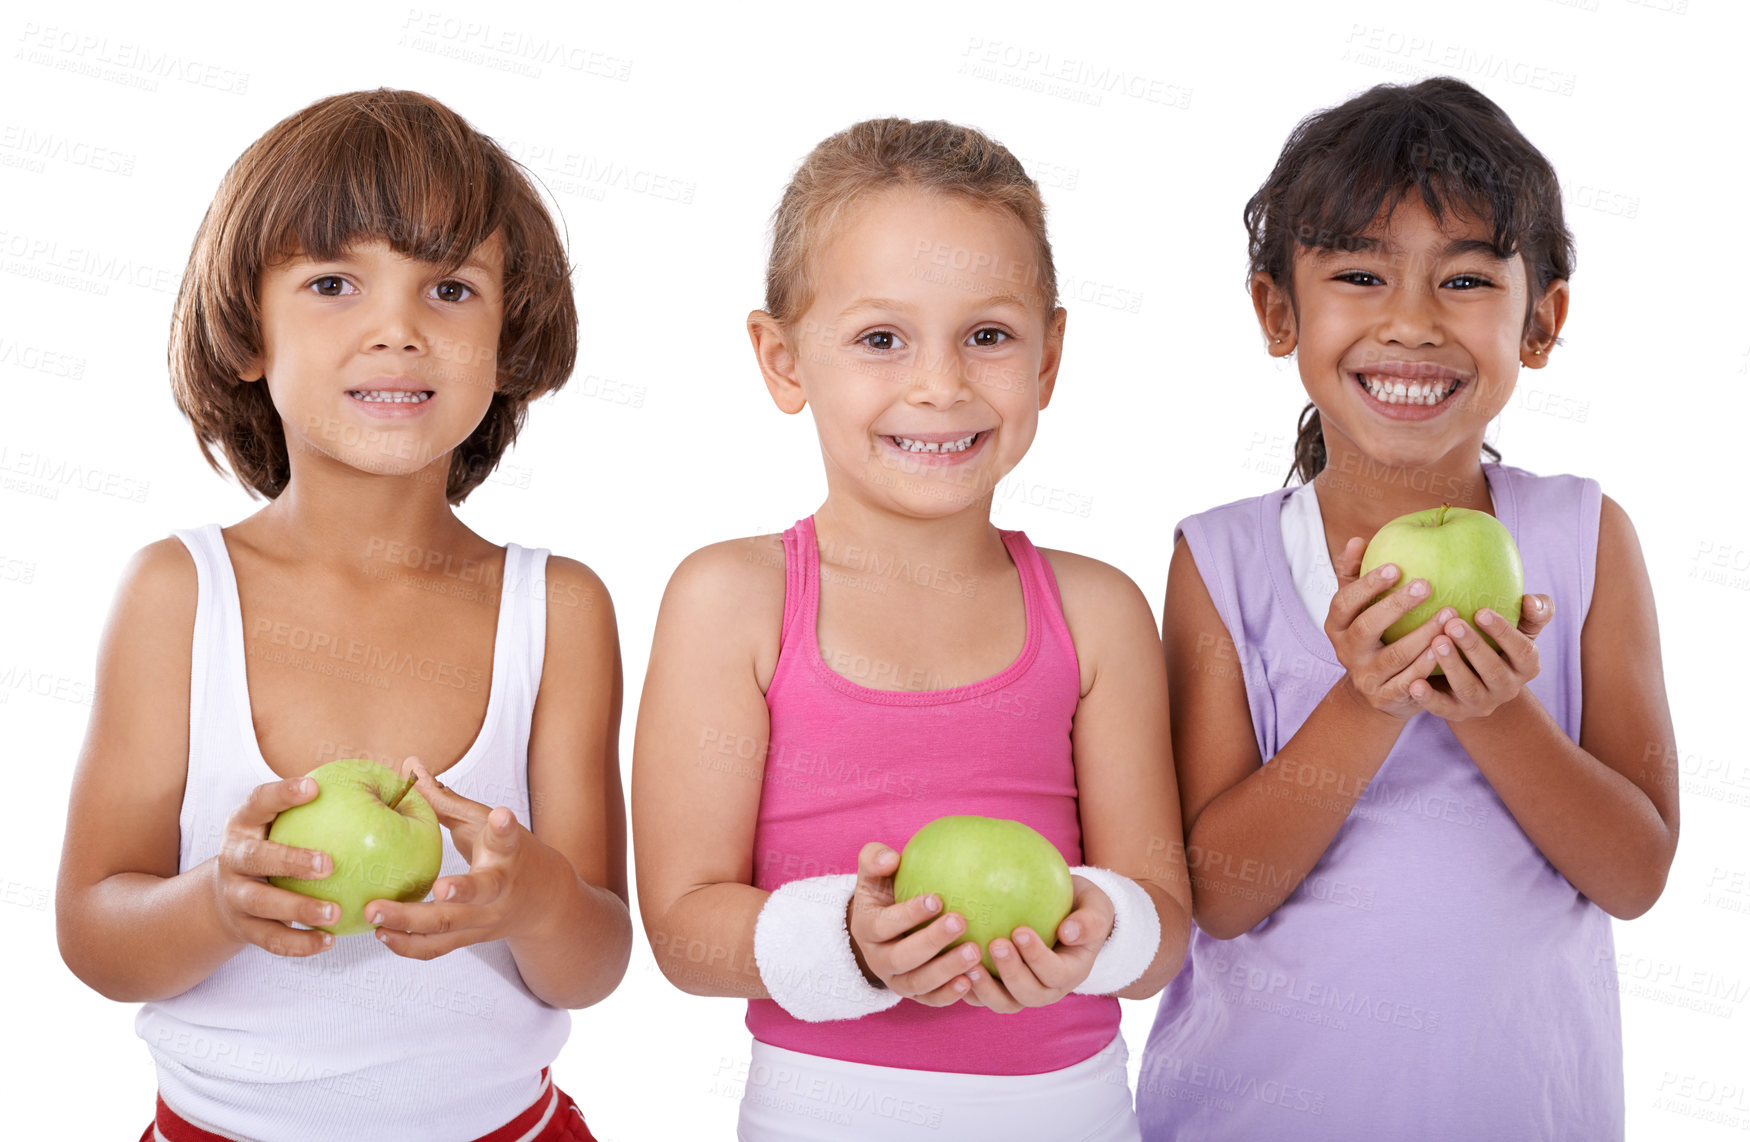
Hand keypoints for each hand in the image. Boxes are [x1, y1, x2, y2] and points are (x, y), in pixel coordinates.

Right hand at [210, 776, 336, 956]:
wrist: (227, 895)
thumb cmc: (276, 845)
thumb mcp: (286, 822)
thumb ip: (325, 805)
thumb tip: (393, 785)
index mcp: (245, 823)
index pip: (259, 801)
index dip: (282, 794)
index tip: (313, 787)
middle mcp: (234, 857)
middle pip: (255, 857)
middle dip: (289, 860)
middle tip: (328, 864)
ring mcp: (235, 894)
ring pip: (261, 903)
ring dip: (298, 909)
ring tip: (334, 913)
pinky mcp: (244, 928)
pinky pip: (272, 939)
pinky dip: (299, 944)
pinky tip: (329, 941)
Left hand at [368, 758, 539, 959]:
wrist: (543, 902)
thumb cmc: (509, 854)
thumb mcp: (483, 822)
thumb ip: (446, 798)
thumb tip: (410, 766)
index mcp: (508, 853)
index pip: (509, 839)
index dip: (506, 828)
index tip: (503, 815)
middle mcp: (500, 888)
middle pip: (480, 892)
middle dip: (457, 892)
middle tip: (436, 888)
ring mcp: (485, 918)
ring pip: (450, 926)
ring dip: (410, 924)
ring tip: (375, 915)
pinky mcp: (470, 938)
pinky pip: (437, 948)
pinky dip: (408, 945)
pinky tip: (383, 935)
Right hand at [846, 842, 977, 1006]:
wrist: (882, 930)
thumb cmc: (885, 894)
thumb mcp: (873, 875)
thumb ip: (875, 859)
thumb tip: (891, 858)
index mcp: (866, 928)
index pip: (883, 925)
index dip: (908, 914)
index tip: (937, 898)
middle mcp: (878, 959)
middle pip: (901, 958)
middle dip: (931, 942)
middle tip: (960, 922)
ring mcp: (895, 981)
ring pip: (918, 983)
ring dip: (946, 970)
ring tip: (974, 952)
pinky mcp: (914, 995)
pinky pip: (930, 999)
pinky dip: (949, 994)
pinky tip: (971, 980)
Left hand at [961, 875, 1114, 1012]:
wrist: (1068, 919)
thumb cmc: (1082, 908)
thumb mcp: (1096, 908)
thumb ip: (1089, 920)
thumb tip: (1069, 932)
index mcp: (1071, 972)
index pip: (1056, 973)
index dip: (1038, 958)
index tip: (1020, 931)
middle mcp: (1048, 989)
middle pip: (1029, 994)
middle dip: (1011, 973)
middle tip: (994, 944)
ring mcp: (1023, 992)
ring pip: (1004, 1003)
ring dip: (986, 988)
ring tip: (968, 963)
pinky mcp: (1001, 988)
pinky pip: (983, 996)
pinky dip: (967, 987)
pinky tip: (951, 964)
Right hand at [1327, 538, 1449, 718]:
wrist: (1376, 692)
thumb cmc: (1373, 636)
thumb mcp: (1359, 608)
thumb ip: (1356, 575)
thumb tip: (1358, 540)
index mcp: (1336, 626)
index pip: (1343, 602)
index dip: (1366, 585)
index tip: (1395, 566)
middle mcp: (1346, 652)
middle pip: (1366, 628)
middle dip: (1395, 606)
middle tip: (1426, 585)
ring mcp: (1365, 677)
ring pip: (1394, 656)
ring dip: (1422, 634)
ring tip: (1450, 613)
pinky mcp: (1386, 697)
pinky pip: (1409, 681)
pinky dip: (1427, 665)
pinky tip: (1447, 647)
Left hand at [1409, 594, 1551, 720]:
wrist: (1476, 677)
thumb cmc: (1497, 640)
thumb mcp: (1520, 626)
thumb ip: (1533, 612)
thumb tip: (1530, 601)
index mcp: (1527, 666)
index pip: (1523, 651)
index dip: (1504, 633)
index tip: (1481, 612)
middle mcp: (1508, 688)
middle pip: (1494, 671)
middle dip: (1473, 647)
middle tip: (1452, 624)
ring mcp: (1482, 703)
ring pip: (1468, 688)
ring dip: (1452, 665)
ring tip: (1435, 642)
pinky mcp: (1456, 712)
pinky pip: (1442, 708)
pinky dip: (1428, 698)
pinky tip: (1414, 684)